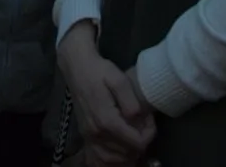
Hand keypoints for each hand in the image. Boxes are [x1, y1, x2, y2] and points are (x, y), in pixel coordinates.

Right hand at [58, 23, 154, 162]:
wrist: (77, 67)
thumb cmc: (99, 71)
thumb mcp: (119, 79)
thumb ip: (131, 101)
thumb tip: (138, 119)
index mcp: (106, 119)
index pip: (136, 142)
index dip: (149, 133)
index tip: (149, 119)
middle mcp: (96, 132)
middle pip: (127, 153)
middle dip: (141, 141)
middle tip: (144, 123)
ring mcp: (89, 135)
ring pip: (113, 159)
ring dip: (129, 152)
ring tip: (135, 135)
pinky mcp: (85, 134)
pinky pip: (100, 157)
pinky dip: (112, 158)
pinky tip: (121, 149)